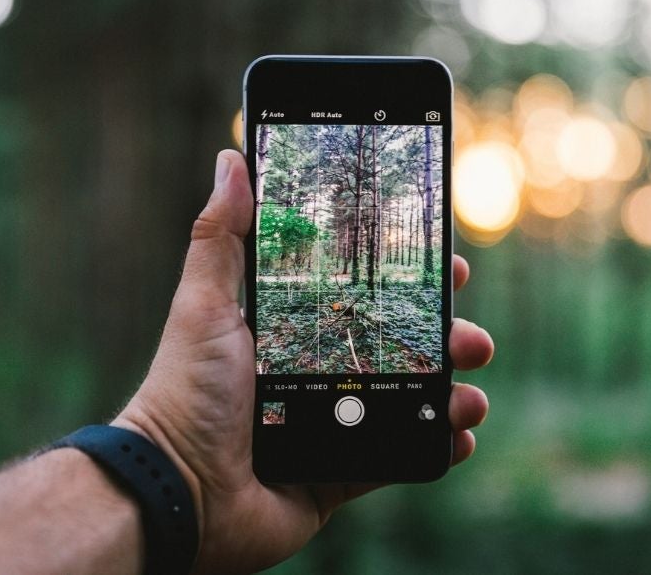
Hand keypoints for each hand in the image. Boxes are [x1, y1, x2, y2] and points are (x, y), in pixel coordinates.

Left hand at [114, 149, 493, 572]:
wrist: (179, 490)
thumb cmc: (186, 391)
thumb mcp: (204, 304)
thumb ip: (222, 235)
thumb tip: (233, 160)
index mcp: (296, 330)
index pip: (366, 295)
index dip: (411, 283)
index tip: (450, 268)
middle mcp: (322, 372)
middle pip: (402, 345)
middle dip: (447, 336)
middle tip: (471, 335)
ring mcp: (337, 423)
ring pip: (414, 399)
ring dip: (455, 391)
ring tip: (470, 392)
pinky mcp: (344, 472)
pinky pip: (404, 456)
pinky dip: (439, 445)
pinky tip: (459, 435)